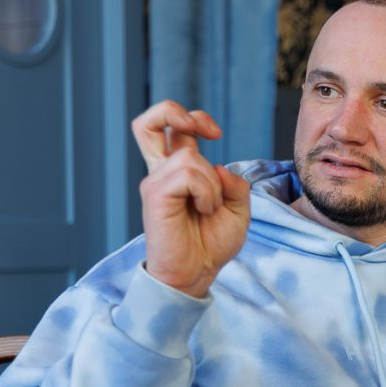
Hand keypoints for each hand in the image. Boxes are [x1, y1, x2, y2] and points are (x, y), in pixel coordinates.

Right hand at [131, 100, 250, 297]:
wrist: (196, 274)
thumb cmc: (211, 244)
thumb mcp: (238, 210)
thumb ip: (235, 184)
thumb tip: (220, 167)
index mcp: (179, 172)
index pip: (172, 127)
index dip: (194, 118)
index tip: (216, 134)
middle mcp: (162, 173)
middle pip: (148, 122)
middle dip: (175, 112)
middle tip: (204, 132)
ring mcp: (155, 183)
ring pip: (189, 155)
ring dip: (211, 182)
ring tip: (209, 207)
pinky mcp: (155, 195)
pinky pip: (188, 174)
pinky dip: (206, 191)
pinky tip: (204, 210)